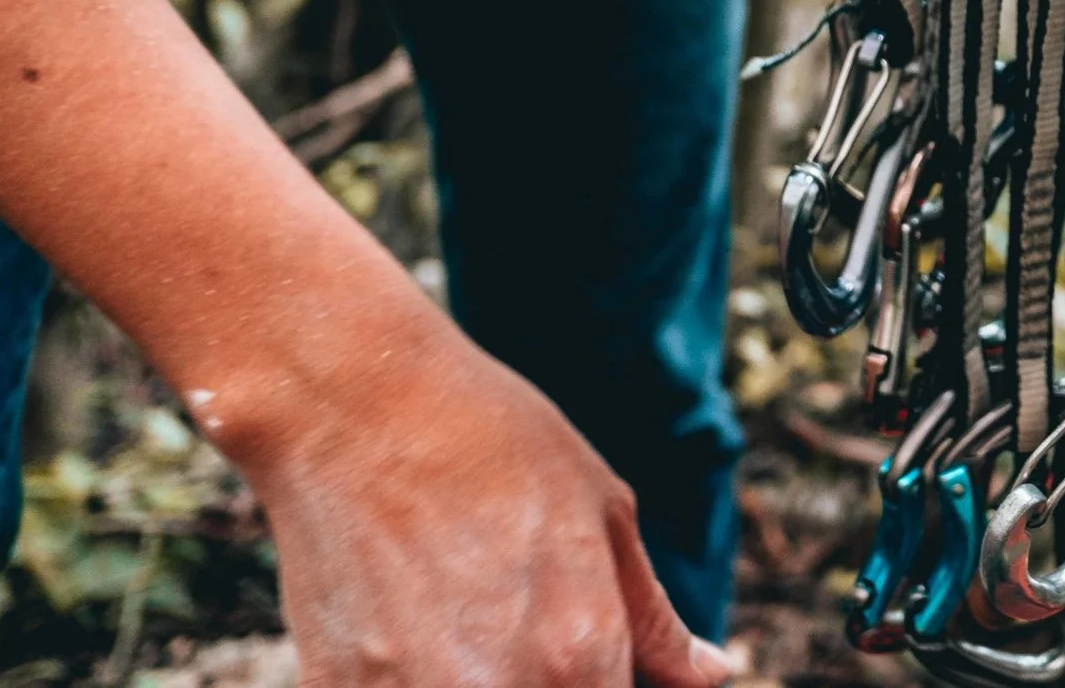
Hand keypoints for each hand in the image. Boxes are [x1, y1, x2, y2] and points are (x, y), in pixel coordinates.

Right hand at [214, 329, 734, 687]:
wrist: (352, 405)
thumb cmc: (493, 441)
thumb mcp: (605, 514)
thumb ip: (654, 620)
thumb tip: (711, 675)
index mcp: (582, 658)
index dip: (607, 684)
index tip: (595, 658)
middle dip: (546, 680)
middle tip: (515, 619)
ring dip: (473, 676)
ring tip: (459, 617)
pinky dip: (409, 678)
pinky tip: (407, 623)